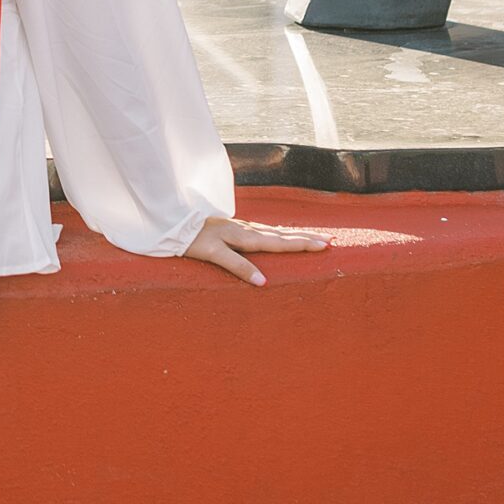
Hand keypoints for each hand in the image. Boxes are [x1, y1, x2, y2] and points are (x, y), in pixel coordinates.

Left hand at [181, 215, 328, 285]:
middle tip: (329, 241)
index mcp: (245, 237)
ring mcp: (240, 227)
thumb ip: (238, 267)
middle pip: (281, 235)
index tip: (324, 245)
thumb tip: (264, 282)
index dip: (302, 244)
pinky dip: (277, 233)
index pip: (279, 242)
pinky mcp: (233, 228)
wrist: (174, 221)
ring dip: (293, 234)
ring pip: (273, 231)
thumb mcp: (214, 255)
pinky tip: (278, 234)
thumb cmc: (192, 240)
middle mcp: (246, 230)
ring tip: (311, 237)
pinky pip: (263, 231)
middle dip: (305, 238)